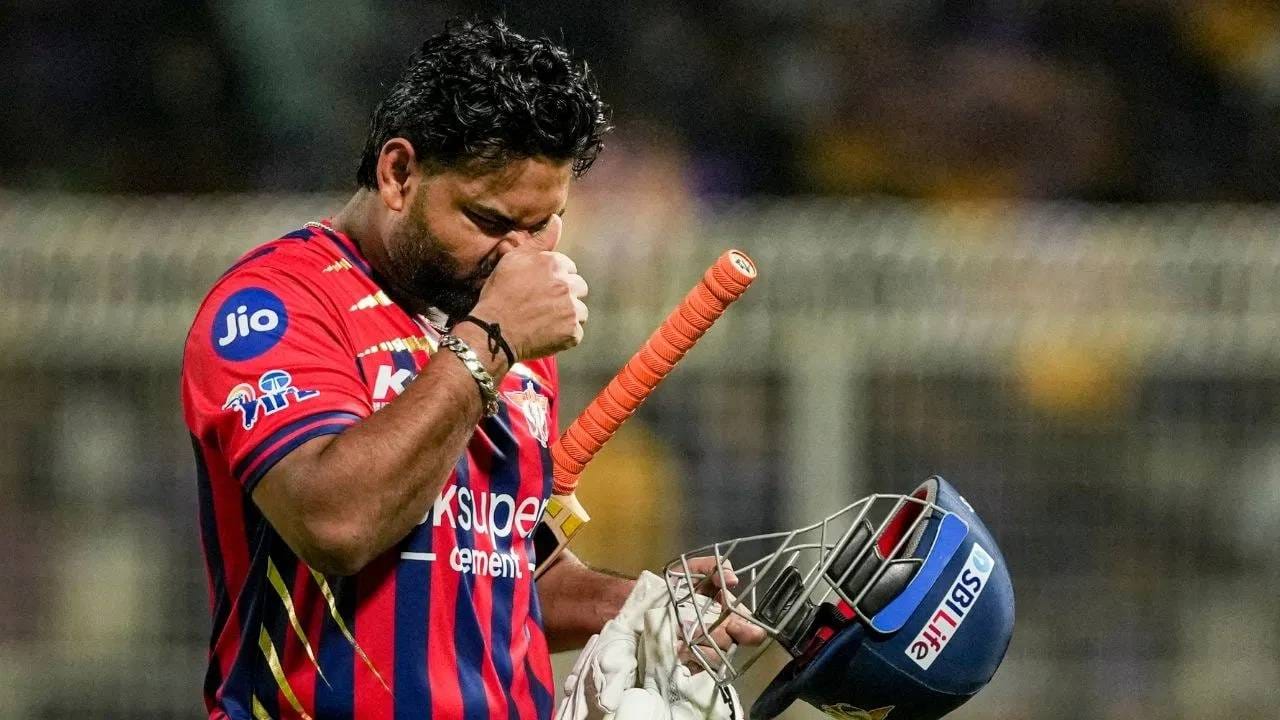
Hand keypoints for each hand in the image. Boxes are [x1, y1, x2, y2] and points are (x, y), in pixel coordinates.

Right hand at [470, 215, 587, 360]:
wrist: (494, 330)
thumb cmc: (500, 293)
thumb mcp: (514, 259)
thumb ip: (540, 239)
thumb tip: (557, 219)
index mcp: (555, 264)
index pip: (569, 268)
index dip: (555, 278)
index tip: (541, 287)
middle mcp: (567, 284)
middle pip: (579, 287)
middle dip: (567, 294)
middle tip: (546, 303)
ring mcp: (571, 309)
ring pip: (581, 310)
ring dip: (569, 314)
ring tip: (547, 319)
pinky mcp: (572, 331)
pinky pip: (576, 332)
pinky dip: (565, 334)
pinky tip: (548, 332)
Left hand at [675, 557, 766, 672]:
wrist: (643, 602)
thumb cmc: (672, 586)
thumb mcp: (689, 569)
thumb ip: (711, 567)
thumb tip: (732, 578)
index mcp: (726, 613)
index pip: (748, 627)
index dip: (749, 629)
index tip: (736, 624)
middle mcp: (720, 633)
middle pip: (732, 643)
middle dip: (724, 637)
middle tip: (710, 632)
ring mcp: (705, 649)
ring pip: (716, 656)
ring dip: (703, 646)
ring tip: (684, 638)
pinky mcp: (690, 663)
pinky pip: (698, 668)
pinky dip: (690, 659)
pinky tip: (678, 649)